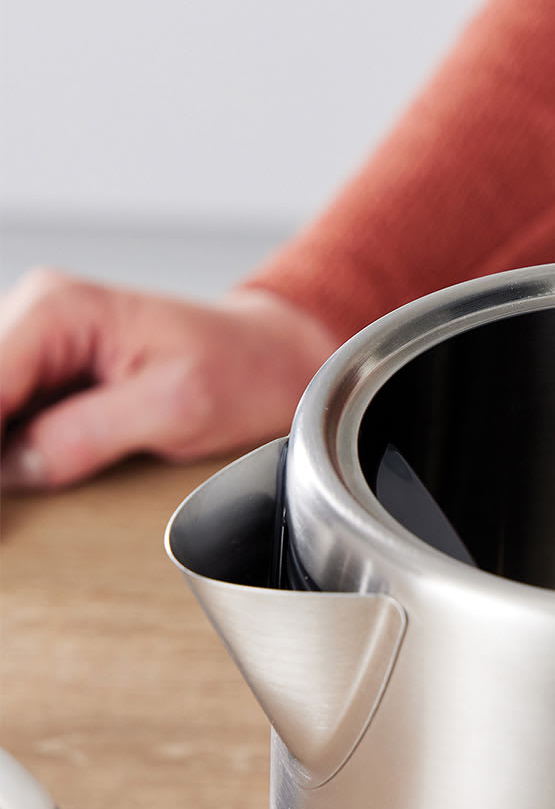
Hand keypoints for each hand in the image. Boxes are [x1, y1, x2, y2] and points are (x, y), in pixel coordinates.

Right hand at [0, 270, 338, 490]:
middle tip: (13, 498)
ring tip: (19, 495)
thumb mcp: (177, 406)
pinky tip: (20, 482)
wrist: (274, 359)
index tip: (1, 493)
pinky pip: (2, 410)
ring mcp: (34, 342)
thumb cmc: (243, 370)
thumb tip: (11, 469)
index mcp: (59, 309)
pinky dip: (5, 451)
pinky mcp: (44, 373)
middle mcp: (34, 313)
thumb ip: (87, 433)